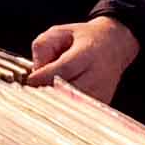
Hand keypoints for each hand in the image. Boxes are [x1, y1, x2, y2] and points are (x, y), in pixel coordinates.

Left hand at [25, 14, 140, 102]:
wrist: (115, 45)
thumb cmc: (84, 39)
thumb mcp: (59, 32)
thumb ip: (44, 48)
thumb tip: (35, 72)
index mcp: (88, 53)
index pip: (64, 70)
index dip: (44, 77)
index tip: (29, 81)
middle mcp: (98, 74)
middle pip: (67, 91)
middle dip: (47, 92)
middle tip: (33, 90)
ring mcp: (102, 92)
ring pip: (72, 105)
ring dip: (54, 102)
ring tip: (45, 94)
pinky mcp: (102, 104)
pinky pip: (78, 112)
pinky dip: (64, 109)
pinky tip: (57, 101)